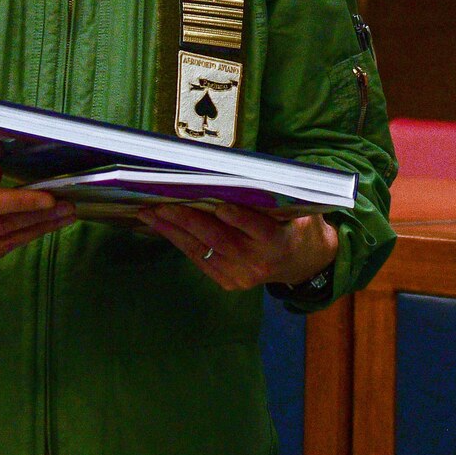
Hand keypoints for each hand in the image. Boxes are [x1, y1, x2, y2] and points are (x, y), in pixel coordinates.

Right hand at [0, 164, 73, 279]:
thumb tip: (2, 177)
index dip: (24, 202)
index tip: (51, 198)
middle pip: (3, 227)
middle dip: (41, 217)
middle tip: (68, 208)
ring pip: (4, 243)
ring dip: (35, 231)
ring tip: (60, 218)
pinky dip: (15, 241)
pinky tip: (34, 230)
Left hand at [141, 202, 338, 291]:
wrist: (304, 263)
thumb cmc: (298, 225)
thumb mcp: (300, 209)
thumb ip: (277, 196)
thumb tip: (244, 173)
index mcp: (281, 242)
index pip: (259, 230)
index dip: (239, 219)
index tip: (220, 205)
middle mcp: (259, 262)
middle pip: (221, 240)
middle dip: (190, 221)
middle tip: (163, 204)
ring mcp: (242, 276)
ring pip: (204, 251)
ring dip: (175, 232)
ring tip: (151, 214)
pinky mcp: (229, 282)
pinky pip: (200, 260)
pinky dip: (180, 242)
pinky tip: (163, 228)